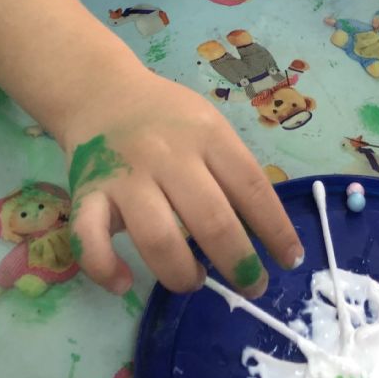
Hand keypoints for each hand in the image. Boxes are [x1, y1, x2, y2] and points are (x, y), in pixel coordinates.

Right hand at [61, 62, 302, 296]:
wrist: (102, 92)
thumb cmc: (167, 117)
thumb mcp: (208, 125)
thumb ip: (231, 169)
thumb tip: (265, 232)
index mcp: (207, 135)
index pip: (251, 187)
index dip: (276, 230)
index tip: (290, 260)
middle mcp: (168, 155)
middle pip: (211, 220)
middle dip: (238, 264)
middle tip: (251, 285)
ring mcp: (126, 176)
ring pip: (158, 239)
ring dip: (182, 274)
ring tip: (195, 281)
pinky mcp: (88, 194)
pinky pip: (89, 239)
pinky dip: (105, 269)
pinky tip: (123, 283)